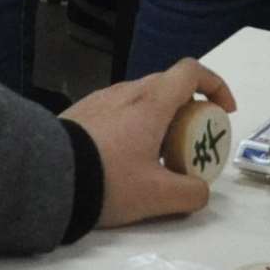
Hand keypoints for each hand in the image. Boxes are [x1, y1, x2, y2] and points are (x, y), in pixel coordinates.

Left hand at [64, 60, 240, 227]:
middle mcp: (127, 92)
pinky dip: (131, 125)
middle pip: (168, 86)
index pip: (192, 72)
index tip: (224, 111)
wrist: (45, 178)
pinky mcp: (79, 112)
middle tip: (189, 143)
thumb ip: (190, 194)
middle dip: (188, 109)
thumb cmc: (108, 181)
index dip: (216, 85)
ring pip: (140, 99)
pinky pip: (116, 110)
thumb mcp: (157, 197)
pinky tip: (120, 157)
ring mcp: (99, 99)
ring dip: (157, 118)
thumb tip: (201, 191)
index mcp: (151, 103)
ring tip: (153, 155)